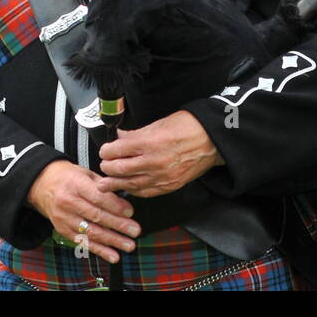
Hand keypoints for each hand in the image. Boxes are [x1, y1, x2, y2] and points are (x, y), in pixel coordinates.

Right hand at [27, 160, 139, 263]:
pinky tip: (113, 255)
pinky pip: (84, 242)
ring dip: (112, 241)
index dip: (115, 206)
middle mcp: (68, 202)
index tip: (130, 212)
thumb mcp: (85, 173)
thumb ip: (103, 186)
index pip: (98, 197)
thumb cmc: (68, 177)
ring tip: (128, 245)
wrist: (42, 184)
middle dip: (118, 225)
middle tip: (135, 231)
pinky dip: (100, 250)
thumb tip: (124, 200)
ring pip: (91, 232)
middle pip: (96, 216)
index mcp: (76, 184)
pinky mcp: (63, 230)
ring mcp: (65, 218)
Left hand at [98, 110, 224, 197]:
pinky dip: (134, 190)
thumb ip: (137, 133)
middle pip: (120, 169)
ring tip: (105, 184)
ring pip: (131, 184)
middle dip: (108, 167)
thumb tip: (120, 136)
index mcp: (150, 142)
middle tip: (104, 165)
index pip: (118, 150)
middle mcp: (154, 162)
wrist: (212, 140)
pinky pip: (146, 192)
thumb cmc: (189, 127)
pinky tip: (129, 188)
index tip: (105, 150)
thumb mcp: (159, 123)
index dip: (107, 150)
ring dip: (116, 183)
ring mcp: (162, 176)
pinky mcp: (170, 185)